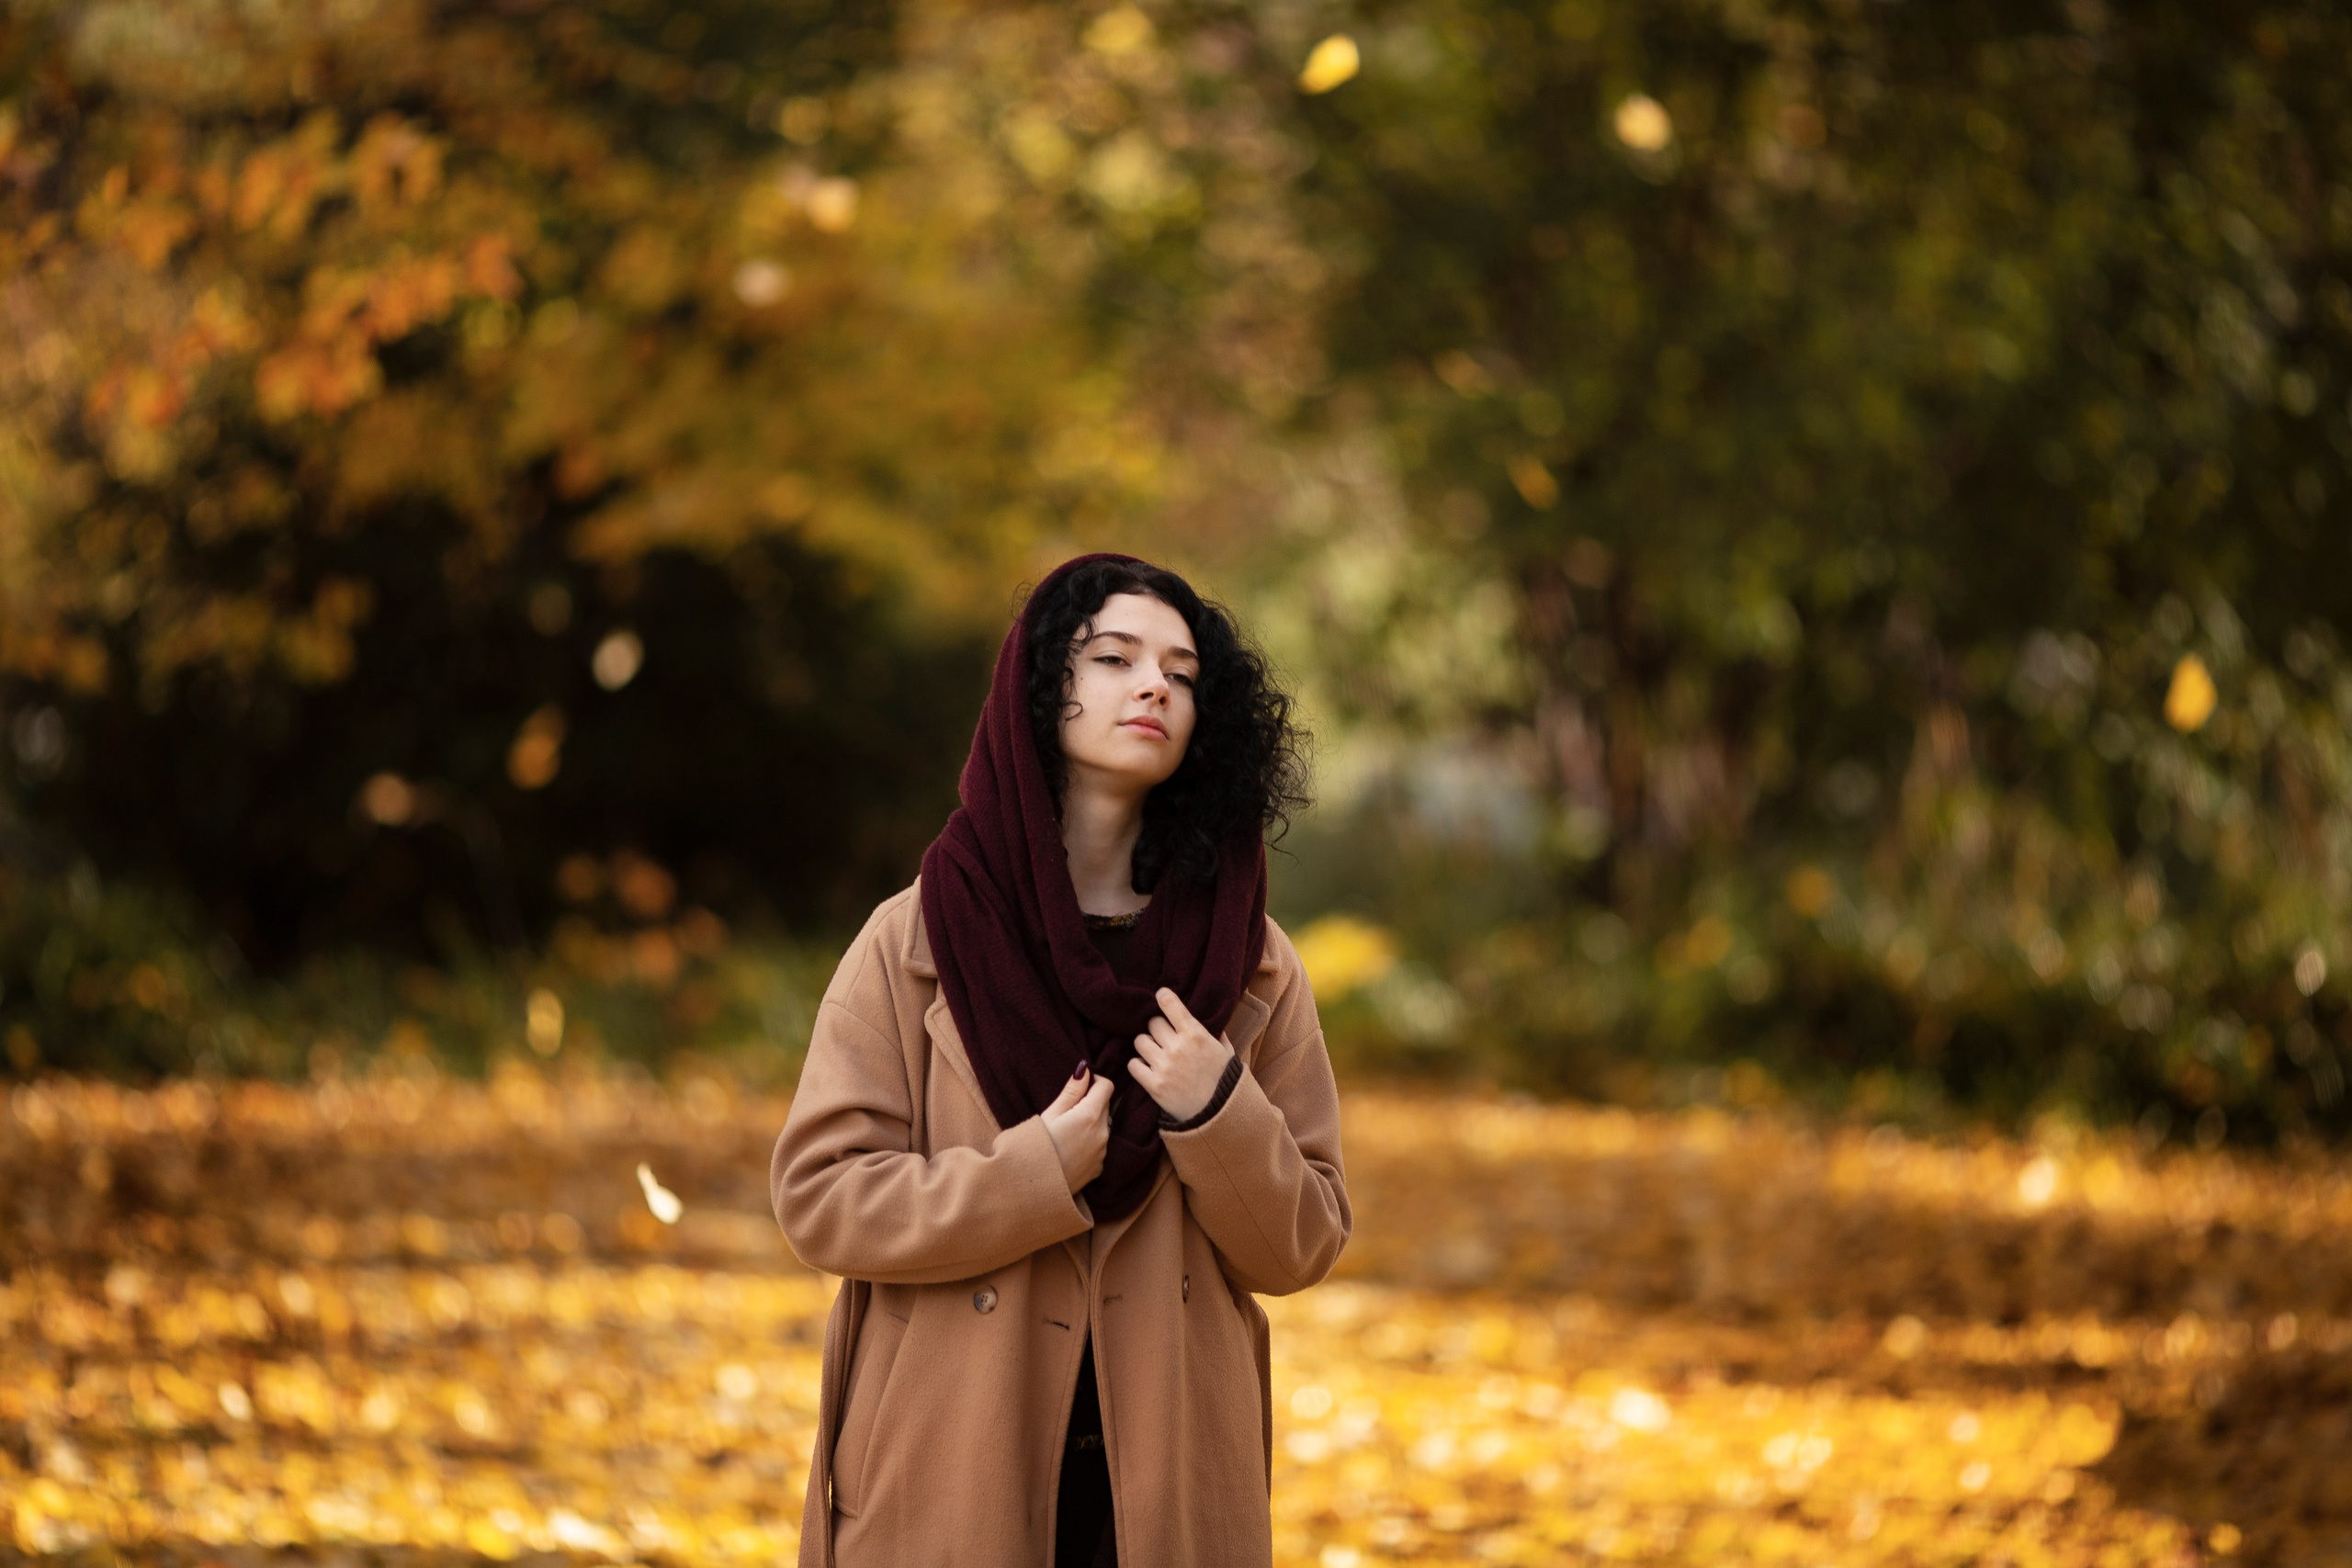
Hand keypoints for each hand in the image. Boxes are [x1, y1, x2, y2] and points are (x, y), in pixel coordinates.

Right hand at [1041, 1063, 1113, 1193]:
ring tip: (1067, 1133)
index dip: (1094, 1082)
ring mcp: (1103, 1152)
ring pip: (1103, 1126)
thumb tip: (1085, 1069)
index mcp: (1089, 1115)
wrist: (1033, 1188)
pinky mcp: (1099, 1168)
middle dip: (1091, 1103)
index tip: (1080, 1087)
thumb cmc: (1035, 1147)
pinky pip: (1100, 1146)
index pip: (1106, 1086)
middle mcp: (1102, 1133)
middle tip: (1067, 1111)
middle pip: (1105, 1106)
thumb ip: (1071, 1091)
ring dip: (1091, 1123)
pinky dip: (1090, 1143)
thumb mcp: (1050, 1114)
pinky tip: (1071, 1149)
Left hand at [1127, 988, 1233, 1123]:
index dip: (1163, 997)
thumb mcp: (1226, 1052)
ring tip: (1154, 1054)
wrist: (1219, 1115)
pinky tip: (1147, 1069)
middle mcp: (1177, 1047)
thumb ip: (1215, 1033)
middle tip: (1163, 1037)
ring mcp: (1163, 1066)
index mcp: (1196, 1034)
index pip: (1170, 1004)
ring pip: (1139, 1041)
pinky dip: (1138, 1065)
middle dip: (1157, 1028)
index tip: (1160, 996)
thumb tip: (1208, 1017)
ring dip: (1146, 1046)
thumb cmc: (1224, 1082)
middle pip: (1152, 1023)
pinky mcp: (1153, 1085)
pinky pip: (1133, 1065)